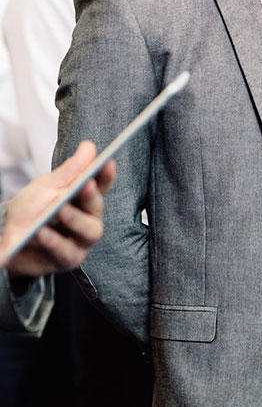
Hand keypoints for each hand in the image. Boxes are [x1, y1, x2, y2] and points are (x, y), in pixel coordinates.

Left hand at [0, 140, 115, 276]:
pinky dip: (54, 241)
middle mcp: (88, 219)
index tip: (107, 162)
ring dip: (75, 220)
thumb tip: (89, 147)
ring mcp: (80, 241)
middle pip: (97, 207)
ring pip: (89, 231)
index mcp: (85, 198)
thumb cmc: (31, 210)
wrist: (7, 239)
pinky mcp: (67, 260)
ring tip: (60, 210)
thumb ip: (70, 170)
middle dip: (91, 196)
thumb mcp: (46, 186)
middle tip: (84, 185)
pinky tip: (42, 231)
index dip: (107, 174)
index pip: (102, 184)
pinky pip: (66, 252)